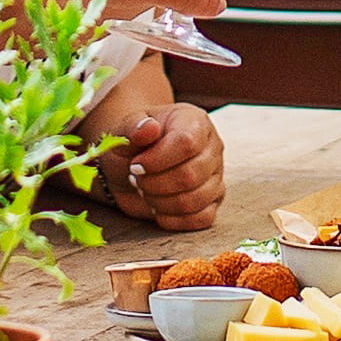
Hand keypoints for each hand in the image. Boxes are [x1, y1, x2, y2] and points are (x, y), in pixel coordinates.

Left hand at [102, 102, 227, 230]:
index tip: (135, 166)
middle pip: (190, 176)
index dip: (158, 160)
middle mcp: (212, 147)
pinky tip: (157, 207)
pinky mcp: (212, 201)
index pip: (187, 143)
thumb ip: (133, 127)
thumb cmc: (132, 144)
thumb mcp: (124, 130)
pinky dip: (173, 219)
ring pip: (194, 200)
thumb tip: (148, 128)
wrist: (131, 165)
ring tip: (146, 191)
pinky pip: (201, 218)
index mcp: (194, 122)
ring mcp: (215, 175)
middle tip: (137, 179)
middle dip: (154, 184)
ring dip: (160, 202)